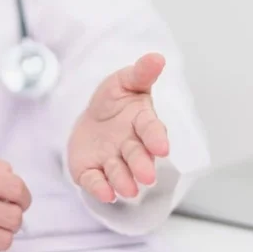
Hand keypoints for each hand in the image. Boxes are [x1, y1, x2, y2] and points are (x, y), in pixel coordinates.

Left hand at [67, 53, 169, 202]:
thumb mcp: (124, 81)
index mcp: (142, 122)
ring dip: (124, 181)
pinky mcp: (92, 171)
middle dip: (142, 165)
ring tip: (129, 190)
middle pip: (137, 155)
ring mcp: (111, 160)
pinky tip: (105, 193)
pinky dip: (100, 188)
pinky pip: (95, 180)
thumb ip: (140, 73)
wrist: (90, 120)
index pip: (151, 129)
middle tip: (147, 176)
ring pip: (119, 172)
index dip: (156, 138)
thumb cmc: (113, 101)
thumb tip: (157, 57)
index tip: (162, 147)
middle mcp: (130, 145)